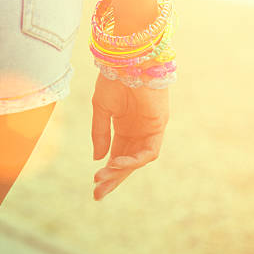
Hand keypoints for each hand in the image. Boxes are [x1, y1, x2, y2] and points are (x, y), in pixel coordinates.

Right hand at [91, 72, 169, 200]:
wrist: (127, 59)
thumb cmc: (113, 79)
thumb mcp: (100, 110)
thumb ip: (100, 134)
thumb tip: (98, 159)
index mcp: (123, 127)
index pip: (116, 156)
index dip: (107, 172)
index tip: (94, 186)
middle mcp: (137, 131)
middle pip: (127, 162)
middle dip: (113, 179)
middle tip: (98, 194)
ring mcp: (149, 129)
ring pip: (137, 159)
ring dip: (121, 171)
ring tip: (103, 178)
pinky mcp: (159, 125)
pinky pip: (149, 151)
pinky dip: (134, 160)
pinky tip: (117, 163)